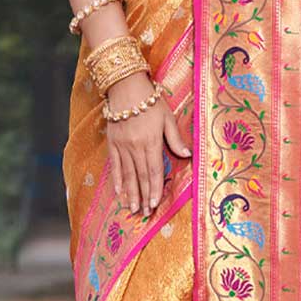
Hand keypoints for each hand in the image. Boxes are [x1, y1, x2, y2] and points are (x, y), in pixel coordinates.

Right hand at [105, 72, 190, 215]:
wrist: (125, 87)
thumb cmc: (150, 100)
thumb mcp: (167, 117)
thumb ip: (175, 138)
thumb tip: (187, 155)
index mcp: (151, 141)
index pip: (154, 170)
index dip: (155, 188)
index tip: (155, 204)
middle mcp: (135, 147)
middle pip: (141, 176)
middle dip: (143, 196)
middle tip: (144, 213)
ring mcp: (122, 146)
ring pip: (127, 174)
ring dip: (131, 193)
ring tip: (132, 208)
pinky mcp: (112, 143)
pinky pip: (115, 165)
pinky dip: (117, 180)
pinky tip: (119, 192)